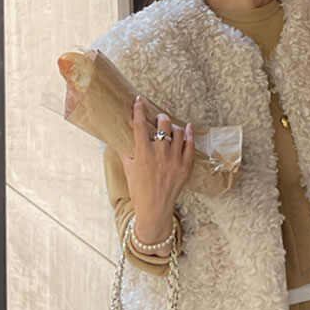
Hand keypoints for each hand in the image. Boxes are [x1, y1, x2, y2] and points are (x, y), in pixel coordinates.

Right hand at [120, 95, 195, 244]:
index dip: (139, 110)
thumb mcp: (128, 168)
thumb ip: (125, 151)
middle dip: (160, 117)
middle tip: (158, 118)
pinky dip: (189, 135)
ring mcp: (174, 159)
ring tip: (170, 127)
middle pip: (163, 124)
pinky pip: (190, 145)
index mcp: (143, 153)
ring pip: (177, 132)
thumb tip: (119, 137)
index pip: (140, 125)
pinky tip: (187, 128)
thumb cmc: (138, 190)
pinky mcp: (185, 166)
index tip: (139, 100)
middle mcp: (160, 153)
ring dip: (173, 126)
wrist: (154, 208)